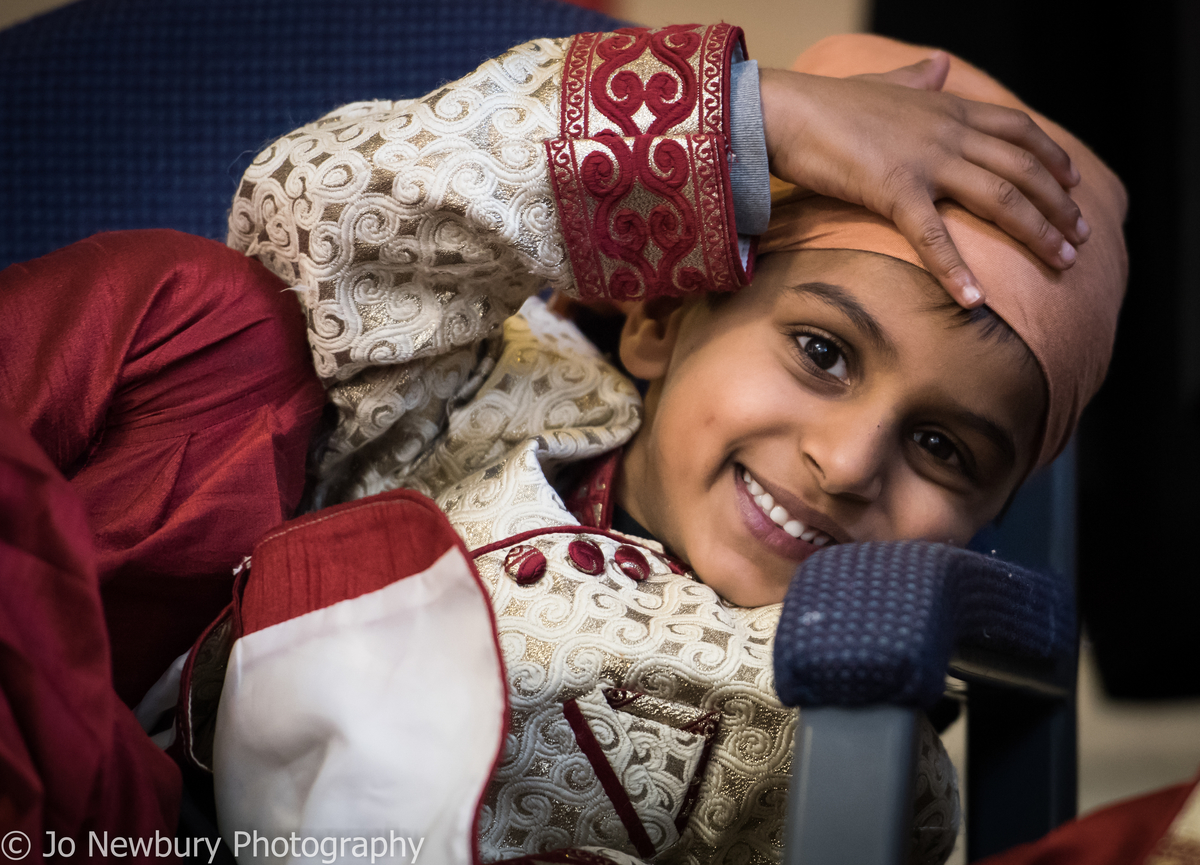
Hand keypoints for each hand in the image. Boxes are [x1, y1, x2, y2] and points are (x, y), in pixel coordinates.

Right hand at [759, 55, 1088, 306]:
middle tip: (1082, 239)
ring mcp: (925, 160)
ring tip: (1062, 262)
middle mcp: (948, 132)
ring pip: (999, 197)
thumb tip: (941, 64)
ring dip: (1037, 232)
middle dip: (1060, 205)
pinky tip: (974, 299)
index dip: (1053, 157)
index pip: (1019, 130)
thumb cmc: (828, 103)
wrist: (786, 111)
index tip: (1074, 184)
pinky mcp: (894, 189)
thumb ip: (916, 78)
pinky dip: (956, 268)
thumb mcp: (882, 83)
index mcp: (947, 108)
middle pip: (1023, 168)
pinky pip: (934, 235)